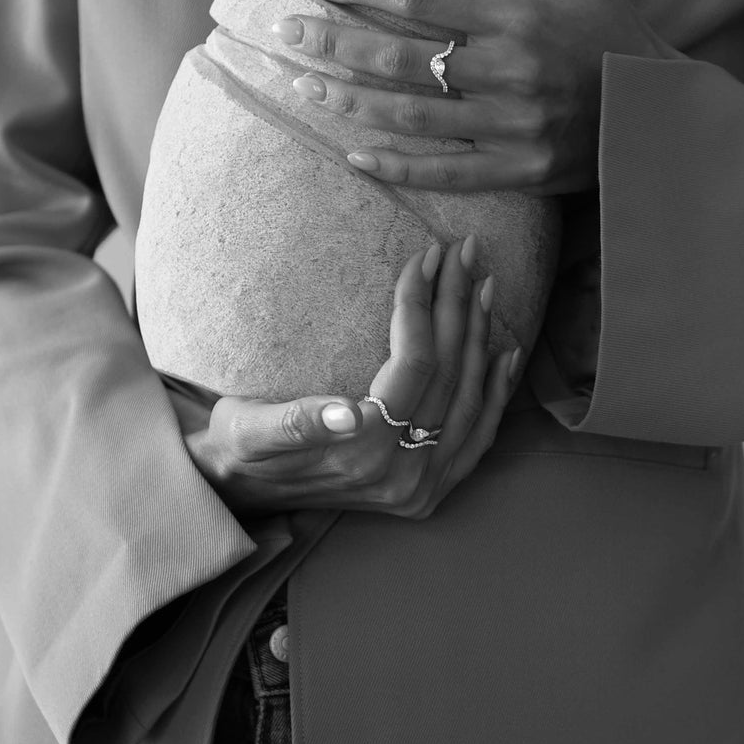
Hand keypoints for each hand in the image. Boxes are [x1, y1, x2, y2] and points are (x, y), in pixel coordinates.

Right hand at [184, 237, 520, 518]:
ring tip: (483, 282)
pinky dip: (494, 392)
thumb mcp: (247, 429)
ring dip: (480, 336)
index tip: (425, 255)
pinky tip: (504, 351)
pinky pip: (478, 438)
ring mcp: (421, 489)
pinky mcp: (430, 492)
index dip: (422, 305)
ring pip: (469, 399)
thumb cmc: (239, 445)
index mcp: (361, 456)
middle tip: (464, 250)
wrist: (240, 494)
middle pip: (449, 375)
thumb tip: (346, 414)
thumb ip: (295, 424)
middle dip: (458, 305)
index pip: (414, 365)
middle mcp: (402, 478)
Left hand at [273, 0, 673, 194]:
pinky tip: (353, 155)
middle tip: (287, 31)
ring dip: (350, 100)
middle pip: (401, 56)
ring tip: (305, 84)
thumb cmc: (617, 37)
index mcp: (519, 19)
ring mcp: (512, 129)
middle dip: (336, 41)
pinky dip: (396, 167)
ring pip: (411, 115)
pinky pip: (445, 175)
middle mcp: (509, 74)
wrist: (669, 115)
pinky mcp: (519, 172)